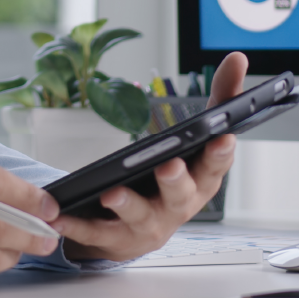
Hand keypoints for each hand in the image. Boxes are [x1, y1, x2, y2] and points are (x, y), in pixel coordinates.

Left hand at [52, 51, 249, 260]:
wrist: (142, 229)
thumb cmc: (175, 176)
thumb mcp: (197, 140)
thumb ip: (220, 99)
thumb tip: (238, 57)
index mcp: (202, 180)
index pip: (216, 166)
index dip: (221, 154)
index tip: (223, 138)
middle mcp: (179, 206)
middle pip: (181, 195)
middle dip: (175, 181)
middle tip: (168, 165)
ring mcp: (149, 225)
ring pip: (140, 216)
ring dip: (127, 204)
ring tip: (111, 192)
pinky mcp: (117, 240)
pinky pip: (97, 233)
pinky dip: (78, 226)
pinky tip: (60, 214)